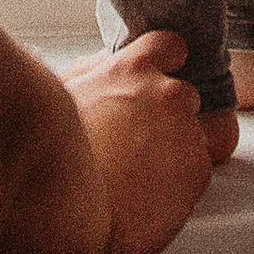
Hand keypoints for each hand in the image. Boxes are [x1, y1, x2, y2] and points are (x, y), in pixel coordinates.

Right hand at [61, 28, 210, 253]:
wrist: (65, 207)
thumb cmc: (55, 149)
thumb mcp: (65, 91)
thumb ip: (96, 70)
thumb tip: (107, 63)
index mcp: (133, 68)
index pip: (170, 46)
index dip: (166, 65)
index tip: (157, 83)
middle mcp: (167, 94)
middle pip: (186, 97)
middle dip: (169, 117)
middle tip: (139, 144)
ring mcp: (187, 133)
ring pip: (194, 139)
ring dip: (174, 154)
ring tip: (139, 177)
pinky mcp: (198, 172)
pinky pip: (195, 175)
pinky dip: (177, 187)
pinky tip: (146, 198)